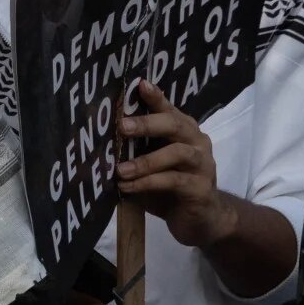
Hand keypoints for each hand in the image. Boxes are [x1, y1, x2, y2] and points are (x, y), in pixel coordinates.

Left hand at [115, 80, 235, 248]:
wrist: (201, 220)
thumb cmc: (170, 187)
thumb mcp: (151, 164)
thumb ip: (136, 149)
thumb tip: (100, 138)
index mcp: (184, 131)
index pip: (169, 109)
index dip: (155, 96)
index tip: (139, 84)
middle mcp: (197, 142)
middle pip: (175, 125)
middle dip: (147, 123)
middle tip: (122, 127)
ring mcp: (203, 165)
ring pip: (177, 153)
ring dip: (145, 161)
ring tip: (120, 170)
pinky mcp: (201, 189)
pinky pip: (174, 181)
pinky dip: (148, 182)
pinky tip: (128, 187)